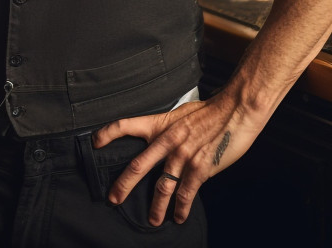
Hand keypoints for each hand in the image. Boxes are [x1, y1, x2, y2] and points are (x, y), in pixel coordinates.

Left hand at [91, 88, 261, 226]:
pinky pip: (186, 193)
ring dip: (156, 207)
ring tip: (153, 220)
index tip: (95, 143)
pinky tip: (179, 216)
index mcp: (161, 124)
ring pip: (162, 187)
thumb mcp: (181, 114)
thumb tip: (158, 144)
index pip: (127, 125)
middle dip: (123, 186)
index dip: (108, 133)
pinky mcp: (200, 168)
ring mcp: (183, 155)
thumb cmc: (209, 111)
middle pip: (137, 165)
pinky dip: (181, 208)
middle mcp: (168, 140)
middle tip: (113, 199)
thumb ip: (167, 130)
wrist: (236, 110)